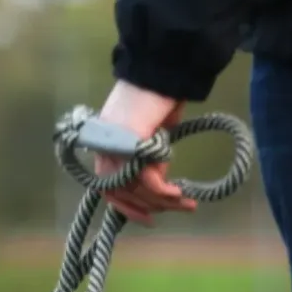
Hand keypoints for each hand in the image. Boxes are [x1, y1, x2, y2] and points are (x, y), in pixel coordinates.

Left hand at [93, 80, 197, 225]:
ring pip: (139, 191)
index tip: (148, 218)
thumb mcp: (148, 132)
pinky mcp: (131, 150)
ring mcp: (115, 152)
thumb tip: (158, 176)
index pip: (108, 190)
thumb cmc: (155, 97)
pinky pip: (149, 183)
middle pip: (125, 194)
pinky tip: (180, 195)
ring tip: (188, 204)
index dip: (128, 208)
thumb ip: (146, 156)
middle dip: (153, 206)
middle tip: (180, 208)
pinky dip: (165, 193)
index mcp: (104, 149)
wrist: (157, 73)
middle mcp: (104, 153)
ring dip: (166, 202)